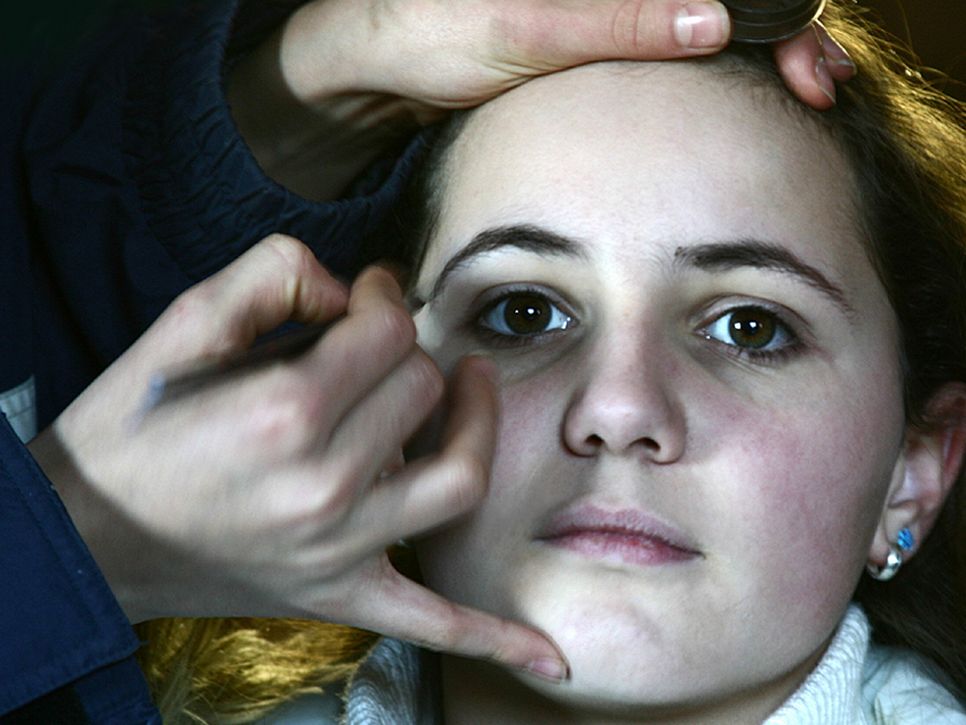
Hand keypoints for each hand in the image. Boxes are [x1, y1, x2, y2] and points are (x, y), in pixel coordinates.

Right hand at [29, 234, 568, 680]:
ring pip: (457, 477)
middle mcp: (324, 485)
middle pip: (423, 389)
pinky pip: (431, 623)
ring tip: (473, 388)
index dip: (383, 295)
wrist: (88, 536)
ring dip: (477, 425)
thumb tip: (352, 288)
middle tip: (385, 338)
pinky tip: (548, 657)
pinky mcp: (340, 594)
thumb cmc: (132, 430)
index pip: (388, 333)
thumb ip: (271, 276)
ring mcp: (340, 549)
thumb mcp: (180, 325)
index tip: (367, 292)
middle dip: (409, 348)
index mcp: (284, 413)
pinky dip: (490, 637)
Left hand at [282, 0, 850, 110]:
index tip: (810, 65)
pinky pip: (662, 50)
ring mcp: (603, 13)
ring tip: (801, 92)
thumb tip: (715, 21)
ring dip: (754, 54)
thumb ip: (620, 23)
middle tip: (820, 86)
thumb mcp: (531, 31)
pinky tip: (736, 94)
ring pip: (698, 23)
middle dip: (780, 35)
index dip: (776, 17)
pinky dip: (707, 73)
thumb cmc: (437, 30)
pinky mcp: (589, 43)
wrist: (378, 63)